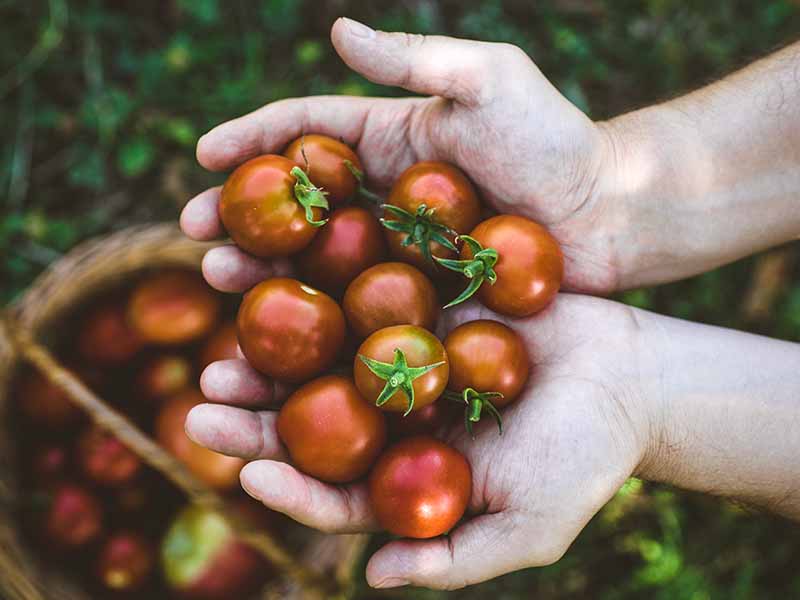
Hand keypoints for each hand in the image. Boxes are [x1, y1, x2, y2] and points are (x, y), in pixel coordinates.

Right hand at [181, 17, 623, 293]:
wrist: (613, 213)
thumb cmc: (557, 141)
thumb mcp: (489, 79)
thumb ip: (414, 60)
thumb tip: (335, 29)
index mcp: (394, 137)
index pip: (308, 132)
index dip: (254, 139)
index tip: (203, 155)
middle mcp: (388, 192)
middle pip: (298, 202)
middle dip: (240, 214)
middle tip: (191, 236)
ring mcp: (403, 245)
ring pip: (318, 256)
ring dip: (263, 267)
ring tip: (216, 281)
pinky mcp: (425, 289)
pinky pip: (361, 300)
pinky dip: (319, 312)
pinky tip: (283, 330)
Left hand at [185, 294, 654, 588]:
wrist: (631, 378)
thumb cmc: (587, 458)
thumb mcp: (530, 524)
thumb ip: (456, 556)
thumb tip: (375, 579)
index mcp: (409, 474)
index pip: (335, 490)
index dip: (290, 487)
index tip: (248, 477)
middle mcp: (394, 416)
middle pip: (312, 421)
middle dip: (256, 415)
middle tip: (206, 400)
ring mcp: (405, 358)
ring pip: (325, 353)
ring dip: (275, 345)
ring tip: (225, 329)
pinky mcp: (424, 305)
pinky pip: (365, 296)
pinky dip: (326, 284)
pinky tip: (287, 267)